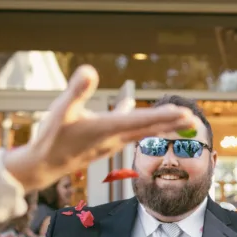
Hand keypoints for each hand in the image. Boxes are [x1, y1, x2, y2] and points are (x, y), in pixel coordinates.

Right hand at [2, 66, 195, 191]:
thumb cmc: (50, 138)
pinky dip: (140, 123)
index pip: (141, 121)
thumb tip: (89, 70)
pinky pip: (128, 132)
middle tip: (193, 118)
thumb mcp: (60, 110)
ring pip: (141, 132)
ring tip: (180, 119)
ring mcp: (111, 143)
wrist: (43, 167)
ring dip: (161, 125)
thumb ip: (76, 90)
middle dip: (171, 123)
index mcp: (106, 129)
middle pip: (148, 129)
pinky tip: (134, 108)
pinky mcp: (106, 144)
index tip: (183, 114)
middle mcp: (114, 139)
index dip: (163, 117)